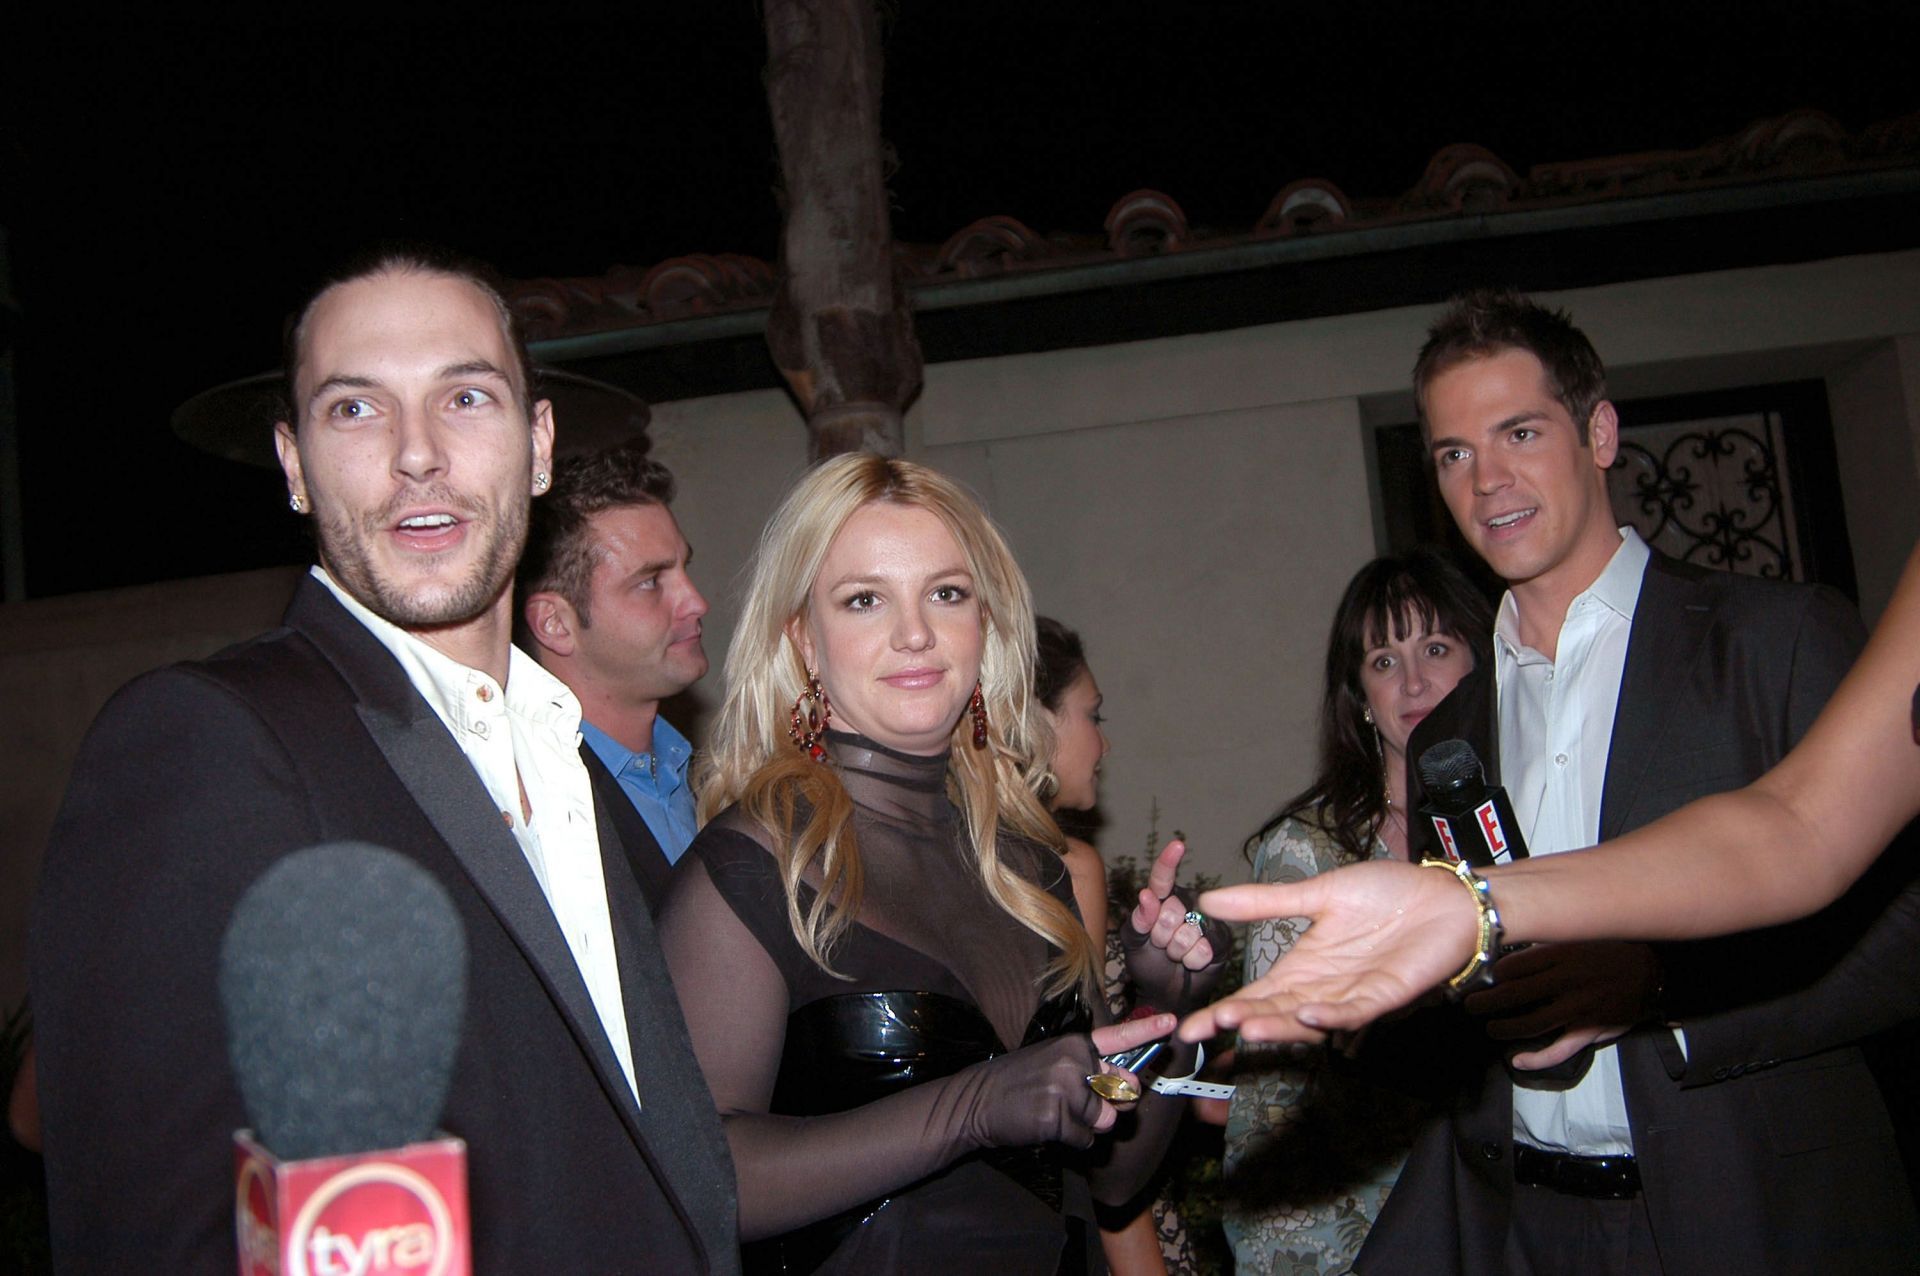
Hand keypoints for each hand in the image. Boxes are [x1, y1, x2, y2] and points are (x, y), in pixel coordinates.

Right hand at [963, 1013, 1173, 1150]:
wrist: (975, 1102)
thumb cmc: (1019, 1082)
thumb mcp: (1052, 1062)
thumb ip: (1091, 1071)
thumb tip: (1127, 1089)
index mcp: (1074, 1044)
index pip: (1117, 1036)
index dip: (1147, 1031)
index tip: (1173, 1023)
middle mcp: (1073, 1060)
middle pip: (1122, 1091)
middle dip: (1111, 1105)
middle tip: (1079, 1103)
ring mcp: (1065, 1088)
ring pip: (1106, 1120)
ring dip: (1087, 1126)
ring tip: (1056, 1113)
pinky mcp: (1057, 1116)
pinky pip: (1086, 1140)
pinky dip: (1072, 1141)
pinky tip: (1048, 1127)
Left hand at [1121, 840, 1227, 1011]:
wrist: (1166, 994)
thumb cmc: (1148, 963)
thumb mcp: (1133, 941)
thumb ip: (1137, 919)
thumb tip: (1147, 895)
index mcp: (1164, 899)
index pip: (1163, 878)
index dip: (1168, 862)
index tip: (1177, 846)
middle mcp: (1187, 905)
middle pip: (1171, 909)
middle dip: (1160, 934)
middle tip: (1160, 945)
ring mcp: (1205, 922)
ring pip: (1187, 931)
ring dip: (1175, 950)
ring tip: (1175, 955)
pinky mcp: (1220, 941)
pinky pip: (1203, 947)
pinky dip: (1191, 960)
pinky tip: (1190, 963)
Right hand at [1178, 859, 1476, 1044]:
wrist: (1441, 895)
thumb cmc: (1386, 894)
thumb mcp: (1317, 894)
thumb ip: (1265, 902)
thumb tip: (1209, 899)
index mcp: (1304, 966)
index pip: (1256, 994)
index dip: (1224, 1009)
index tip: (1189, 1026)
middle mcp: (1323, 987)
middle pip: (1274, 1012)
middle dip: (1238, 1022)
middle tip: (1201, 1030)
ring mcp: (1353, 994)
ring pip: (1308, 1019)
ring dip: (1277, 1025)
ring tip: (1243, 1026)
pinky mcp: (1386, 995)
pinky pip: (1354, 1012)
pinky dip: (1329, 1016)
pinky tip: (1304, 1014)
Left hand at [1465, 941, 1658, 1069]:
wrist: (1653, 972)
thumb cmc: (1609, 950)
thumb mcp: (1577, 937)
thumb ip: (1545, 946)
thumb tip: (1507, 954)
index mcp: (1561, 954)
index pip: (1513, 966)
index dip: (1490, 974)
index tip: (1475, 977)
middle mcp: (1567, 980)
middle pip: (1515, 994)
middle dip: (1486, 1001)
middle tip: (1469, 1005)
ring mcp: (1579, 1008)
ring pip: (1531, 1023)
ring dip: (1504, 1027)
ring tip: (1490, 1027)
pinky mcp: (1591, 1030)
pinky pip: (1559, 1049)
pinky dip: (1536, 1058)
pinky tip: (1517, 1060)